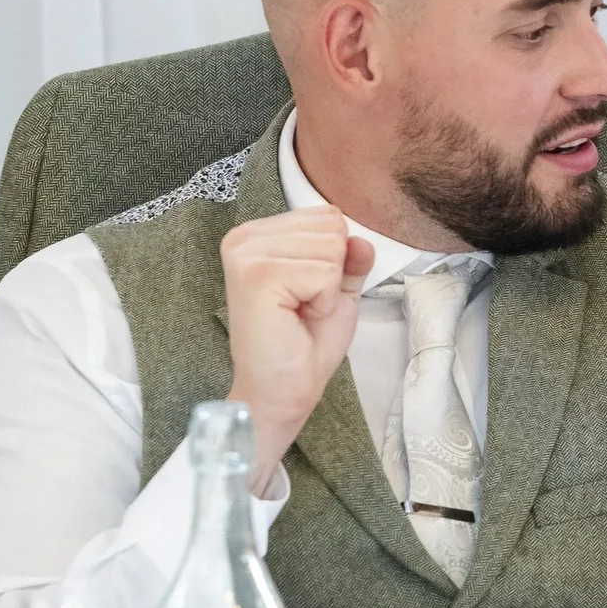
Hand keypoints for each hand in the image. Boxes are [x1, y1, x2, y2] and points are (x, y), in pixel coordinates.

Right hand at [221, 207, 375, 492]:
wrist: (281, 392)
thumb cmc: (302, 345)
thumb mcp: (337, 291)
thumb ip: (350, 259)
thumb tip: (362, 239)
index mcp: (256, 235)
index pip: (326, 216)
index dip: (334, 260)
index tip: (307, 294)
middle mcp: (243, 238)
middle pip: (331, 227)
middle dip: (332, 273)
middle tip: (304, 307)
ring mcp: (246, 255)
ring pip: (331, 247)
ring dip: (328, 289)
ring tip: (300, 313)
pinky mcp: (257, 276)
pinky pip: (326, 272)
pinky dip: (324, 301)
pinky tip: (297, 318)